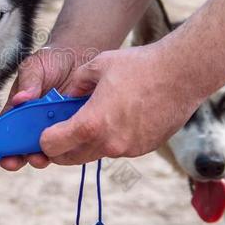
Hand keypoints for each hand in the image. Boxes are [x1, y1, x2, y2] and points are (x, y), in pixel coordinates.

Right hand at [0, 46, 95, 173]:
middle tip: (10, 162)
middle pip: (18, 148)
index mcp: (16, 112)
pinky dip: (64, 149)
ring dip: (37, 158)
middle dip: (12, 159)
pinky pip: (67, 145)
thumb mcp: (34, 67)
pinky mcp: (73, 130)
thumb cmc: (52, 61)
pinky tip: (63, 148)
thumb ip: (29, 82)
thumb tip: (20, 100)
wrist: (80, 56)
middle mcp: (32, 125)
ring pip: (42, 151)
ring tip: (37, 158)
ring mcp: (52, 129)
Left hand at [41, 44, 200, 163]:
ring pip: (95, 154)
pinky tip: (118, 116)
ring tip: (91, 117)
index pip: (53, 146)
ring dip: (86, 142)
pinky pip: (117, 148)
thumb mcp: (96, 67)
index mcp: (91, 124)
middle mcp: (108, 143)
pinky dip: (110, 138)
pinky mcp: (144, 148)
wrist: (181, 74)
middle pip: (70, 158)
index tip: (44, 130)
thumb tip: (67, 96)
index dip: (44, 139)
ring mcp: (128, 149)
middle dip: (60, 147)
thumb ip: (75, 85)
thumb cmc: (138, 66)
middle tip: (59, 130)